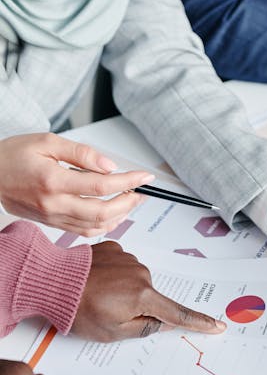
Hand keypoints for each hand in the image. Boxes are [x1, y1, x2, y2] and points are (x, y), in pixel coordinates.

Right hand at [0, 133, 155, 235]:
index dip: (128, 181)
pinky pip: (83, 232)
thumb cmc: (12, 156)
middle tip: (141, 191)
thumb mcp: (47, 142)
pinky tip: (112, 215)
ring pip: (95, 227)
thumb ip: (81, 153)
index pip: (102, 185)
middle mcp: (54, 204)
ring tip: (130, 201)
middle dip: (128, 202)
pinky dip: (103, 226)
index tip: (144, 177)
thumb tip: (109, 165)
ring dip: (119, 216)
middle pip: (103, 212)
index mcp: (54, 181)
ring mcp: (52, 218)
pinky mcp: (50, 224)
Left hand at [72, 241, 226, 341]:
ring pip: (135, 281)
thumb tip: (164, 323)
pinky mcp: (113, 247)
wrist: (51, 281)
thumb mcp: (113, 332)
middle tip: (109, 313)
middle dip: (137, 307)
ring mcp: (127, 258)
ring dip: (123, 290)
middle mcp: (141, 273)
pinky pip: (122, 265)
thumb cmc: (78, 310)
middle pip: (151, 297)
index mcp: (143, 296)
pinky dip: (114, 275)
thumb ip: (144, 328)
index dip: (198, 322)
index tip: (217, 326)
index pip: (177, 313)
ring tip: (97, 296)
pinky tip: (96, 281)